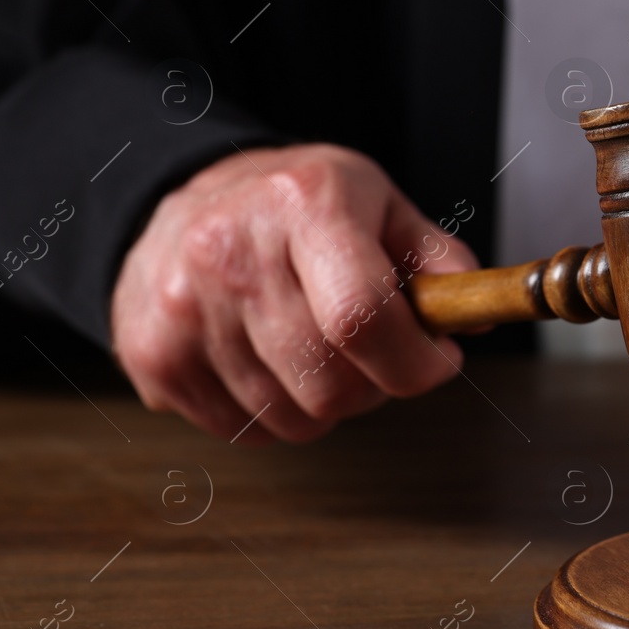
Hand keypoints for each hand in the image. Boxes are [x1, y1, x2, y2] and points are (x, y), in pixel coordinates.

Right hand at [111, 144, 475, 442]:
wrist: (184, 197)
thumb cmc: (298, 207)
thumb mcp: (379, 203)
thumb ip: (439, 259)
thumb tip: (477, 314)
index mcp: (304, 205)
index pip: (364, 315)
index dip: (417, 362)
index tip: (439, 360)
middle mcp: (232, 252)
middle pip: (333, 383)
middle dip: (379, 384)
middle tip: (376, 351)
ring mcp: (182, 309)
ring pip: (295, 419)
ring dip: (326, 402)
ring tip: (317, 347)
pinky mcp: (151, 356)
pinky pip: (246, 431)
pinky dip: (275, 412)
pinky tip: (269, 359)